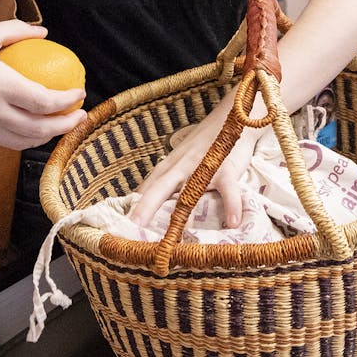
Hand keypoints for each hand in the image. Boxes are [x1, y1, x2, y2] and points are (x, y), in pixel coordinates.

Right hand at [0, 20, 85, 148]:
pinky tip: (29, 126)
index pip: (42, 101)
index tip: (79, 94)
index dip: (66, 102)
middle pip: (37, 129)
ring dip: (45, 137)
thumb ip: (15, 32)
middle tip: (79, 117)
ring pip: (19, 141)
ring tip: (59, 126)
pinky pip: (0, 139)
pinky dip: (20, 137)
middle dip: (65, 127)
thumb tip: (44, 32)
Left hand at [130, 115, 264, 229]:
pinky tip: (232, 223)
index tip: (123, 230)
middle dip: (145, 208)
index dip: (134, 209)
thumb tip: (138, 201)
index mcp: (168, 168)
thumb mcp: (178, 161)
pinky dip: (231, 206)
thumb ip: (162, 180)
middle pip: (159, 188)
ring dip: (184, 215)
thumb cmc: (204, 146)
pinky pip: (228, 190)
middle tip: (134, 228)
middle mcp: (181, 167)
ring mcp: (203, 167)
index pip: (146, 190)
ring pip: (191, 191)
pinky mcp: (226, 169)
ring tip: (177, 238)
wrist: (233, 118)